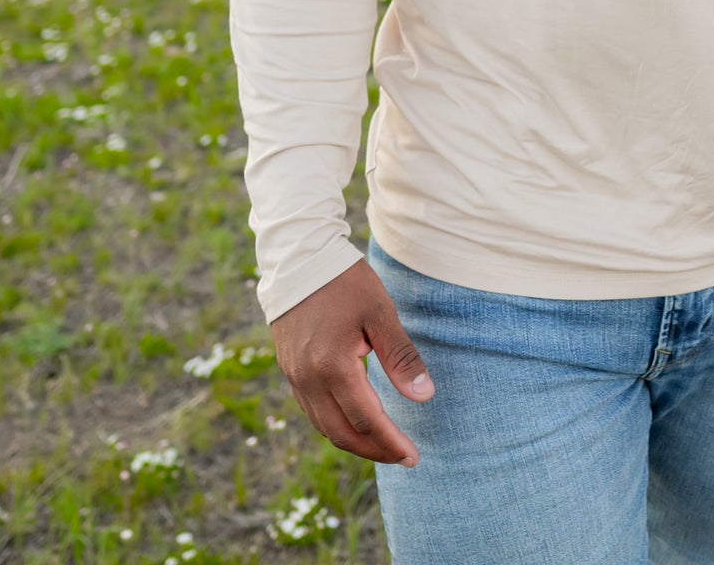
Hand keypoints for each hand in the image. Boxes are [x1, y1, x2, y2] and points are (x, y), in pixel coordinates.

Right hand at [271, 259, 432, 465]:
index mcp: (332, 367)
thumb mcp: (380, 313)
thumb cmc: (345, 282)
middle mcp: (308, 380)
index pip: (367, 420)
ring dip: (354, 441)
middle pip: (342, 434)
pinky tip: (355, 420)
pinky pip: (312, 411)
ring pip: (324, 427)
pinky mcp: (289, 370)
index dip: (391, 442)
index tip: (413, 456)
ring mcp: (294, 377)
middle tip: (402, 456)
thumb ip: (401, 358)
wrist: (299, 258)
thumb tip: (424, 397)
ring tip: (383, 444)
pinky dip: (335, 424)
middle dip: (374, 450)